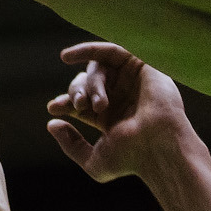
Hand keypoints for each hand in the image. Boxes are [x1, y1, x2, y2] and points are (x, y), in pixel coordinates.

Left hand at [45, 43, 195, 182]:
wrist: (158, 148)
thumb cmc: (131, 159)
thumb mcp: (93, 161)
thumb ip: (71, 145)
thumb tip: (51, 124)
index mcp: (110, 118)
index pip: (81, 103)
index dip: (65, 102)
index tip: (54, 108)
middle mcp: (120, 97)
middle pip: (87, 84)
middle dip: (77, 92)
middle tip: (78, 105)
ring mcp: (131, 82)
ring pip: (98, 70)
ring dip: (91, 83)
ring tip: (95, 102)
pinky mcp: (141, 67)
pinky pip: (111, 51)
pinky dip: (88, 50)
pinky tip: (67, 57)